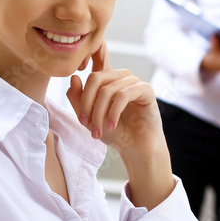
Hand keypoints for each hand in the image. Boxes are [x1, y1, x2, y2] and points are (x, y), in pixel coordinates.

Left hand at [67, 43, 172, 208]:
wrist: (136, 148)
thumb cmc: (115, 133)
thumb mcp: (90, 118)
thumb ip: (78, 99)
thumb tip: (73, 78)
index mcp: (108, 80)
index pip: (90, 72)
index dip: (82, 90)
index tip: (81, 118)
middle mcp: (121, 77)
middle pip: (96, 78)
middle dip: (87, 103)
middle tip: (85, 124)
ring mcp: (134, 82)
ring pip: (108, 89)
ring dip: (100, 112)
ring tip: (98, 131)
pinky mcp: (146, 90)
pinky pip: (124, 94)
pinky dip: (113, 112)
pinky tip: (111, 126)